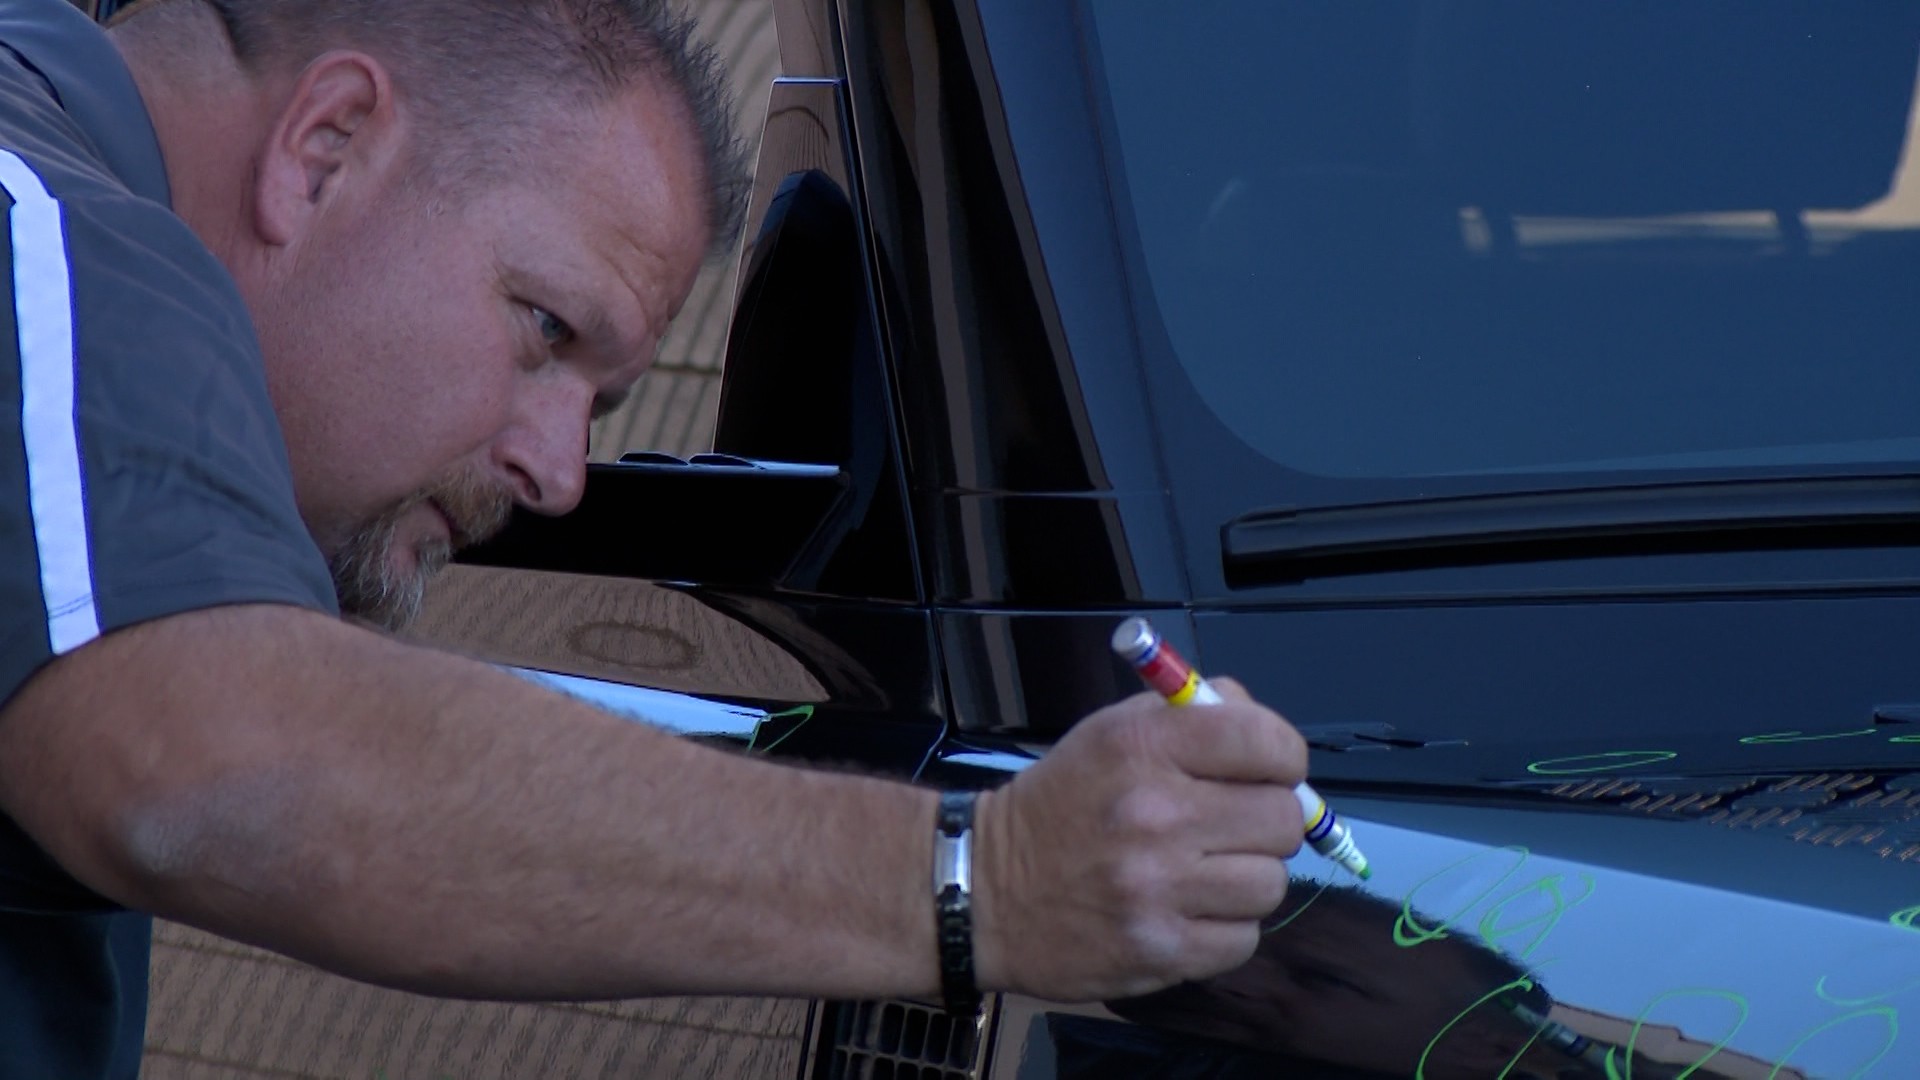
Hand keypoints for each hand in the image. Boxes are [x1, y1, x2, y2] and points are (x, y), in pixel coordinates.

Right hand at [969, 677, 1307, 1000]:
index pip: (1266, 741)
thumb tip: (1272, 738)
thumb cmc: (1059, 806)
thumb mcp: (1108, 734)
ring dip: (1246, 878)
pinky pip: (1244, 939)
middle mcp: (1154, 813)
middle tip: (1233, 826)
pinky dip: (1225, 928)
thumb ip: (1192, 720)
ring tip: (1202, 873)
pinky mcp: (1161, 950)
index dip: (1282, 757)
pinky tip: (1187, 912)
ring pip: (1271, 882)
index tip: (1269, 770)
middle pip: (1282, 817)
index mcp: (1142, 745)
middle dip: (1266, 820)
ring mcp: (1159, 888)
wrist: (984, 891)